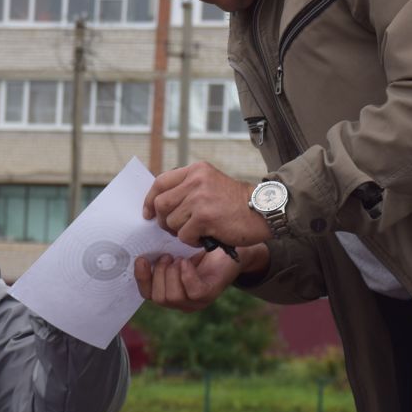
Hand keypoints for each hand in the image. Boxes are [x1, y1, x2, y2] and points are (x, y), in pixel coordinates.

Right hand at [133, 244, 265, 311]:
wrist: (231, 246)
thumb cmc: (202, 247)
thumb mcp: (177, 249)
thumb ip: (160, 253)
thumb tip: (140, 247)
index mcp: (170, 290)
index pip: (148, 294)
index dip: (141, 278)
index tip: (141, 259)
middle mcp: (182, 301)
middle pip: (158, 298)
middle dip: (159, 274)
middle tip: (167, 256)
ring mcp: (196, 302)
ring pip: (172, 298)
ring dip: (171, 274)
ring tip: (178, 258)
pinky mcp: (209, 295)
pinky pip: (192, 292)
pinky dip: (186, 276)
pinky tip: (187, 262)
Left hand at [142, 162, 270, 247]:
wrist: (263, 211)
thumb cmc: (237, 203)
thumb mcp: (212, 184)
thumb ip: (189, 188)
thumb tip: (160, 203)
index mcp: (196, 170)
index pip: (160, 182)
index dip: (150, 199)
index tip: (148, 213)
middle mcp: (196, 180)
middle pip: (161, 204)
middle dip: (164, 220)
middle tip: (175, 229)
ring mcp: (200, 198)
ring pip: (172, 222)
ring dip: (181, 232)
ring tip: (198, 232)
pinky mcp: (205, 217)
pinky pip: (184, 235)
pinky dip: (192, 241)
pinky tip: (205, 238)